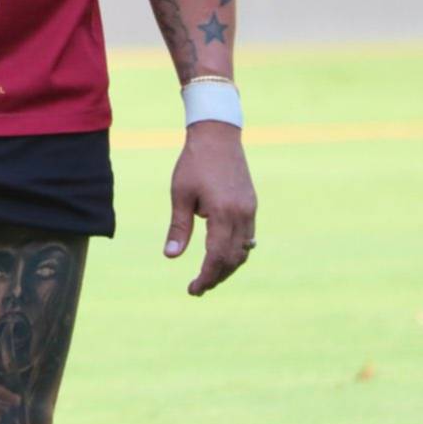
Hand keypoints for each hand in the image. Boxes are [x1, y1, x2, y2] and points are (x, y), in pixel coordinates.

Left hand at [164, 120, 256, 295]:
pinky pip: (248, 237)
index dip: (206, 277)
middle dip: (217, 276)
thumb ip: (178, 227)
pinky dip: (236, 251)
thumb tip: (171, 256)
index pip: (217, 257)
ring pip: (244, 251)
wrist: (217, 134)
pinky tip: (223, 255)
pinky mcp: (251, 204)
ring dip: (228, 266)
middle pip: (234, 259)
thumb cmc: (194, 163)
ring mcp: (250, 209)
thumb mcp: (180, 194)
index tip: (193, 289)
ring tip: (209, 275)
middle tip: (198, 287)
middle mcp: (242, 214)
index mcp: (223, 213)